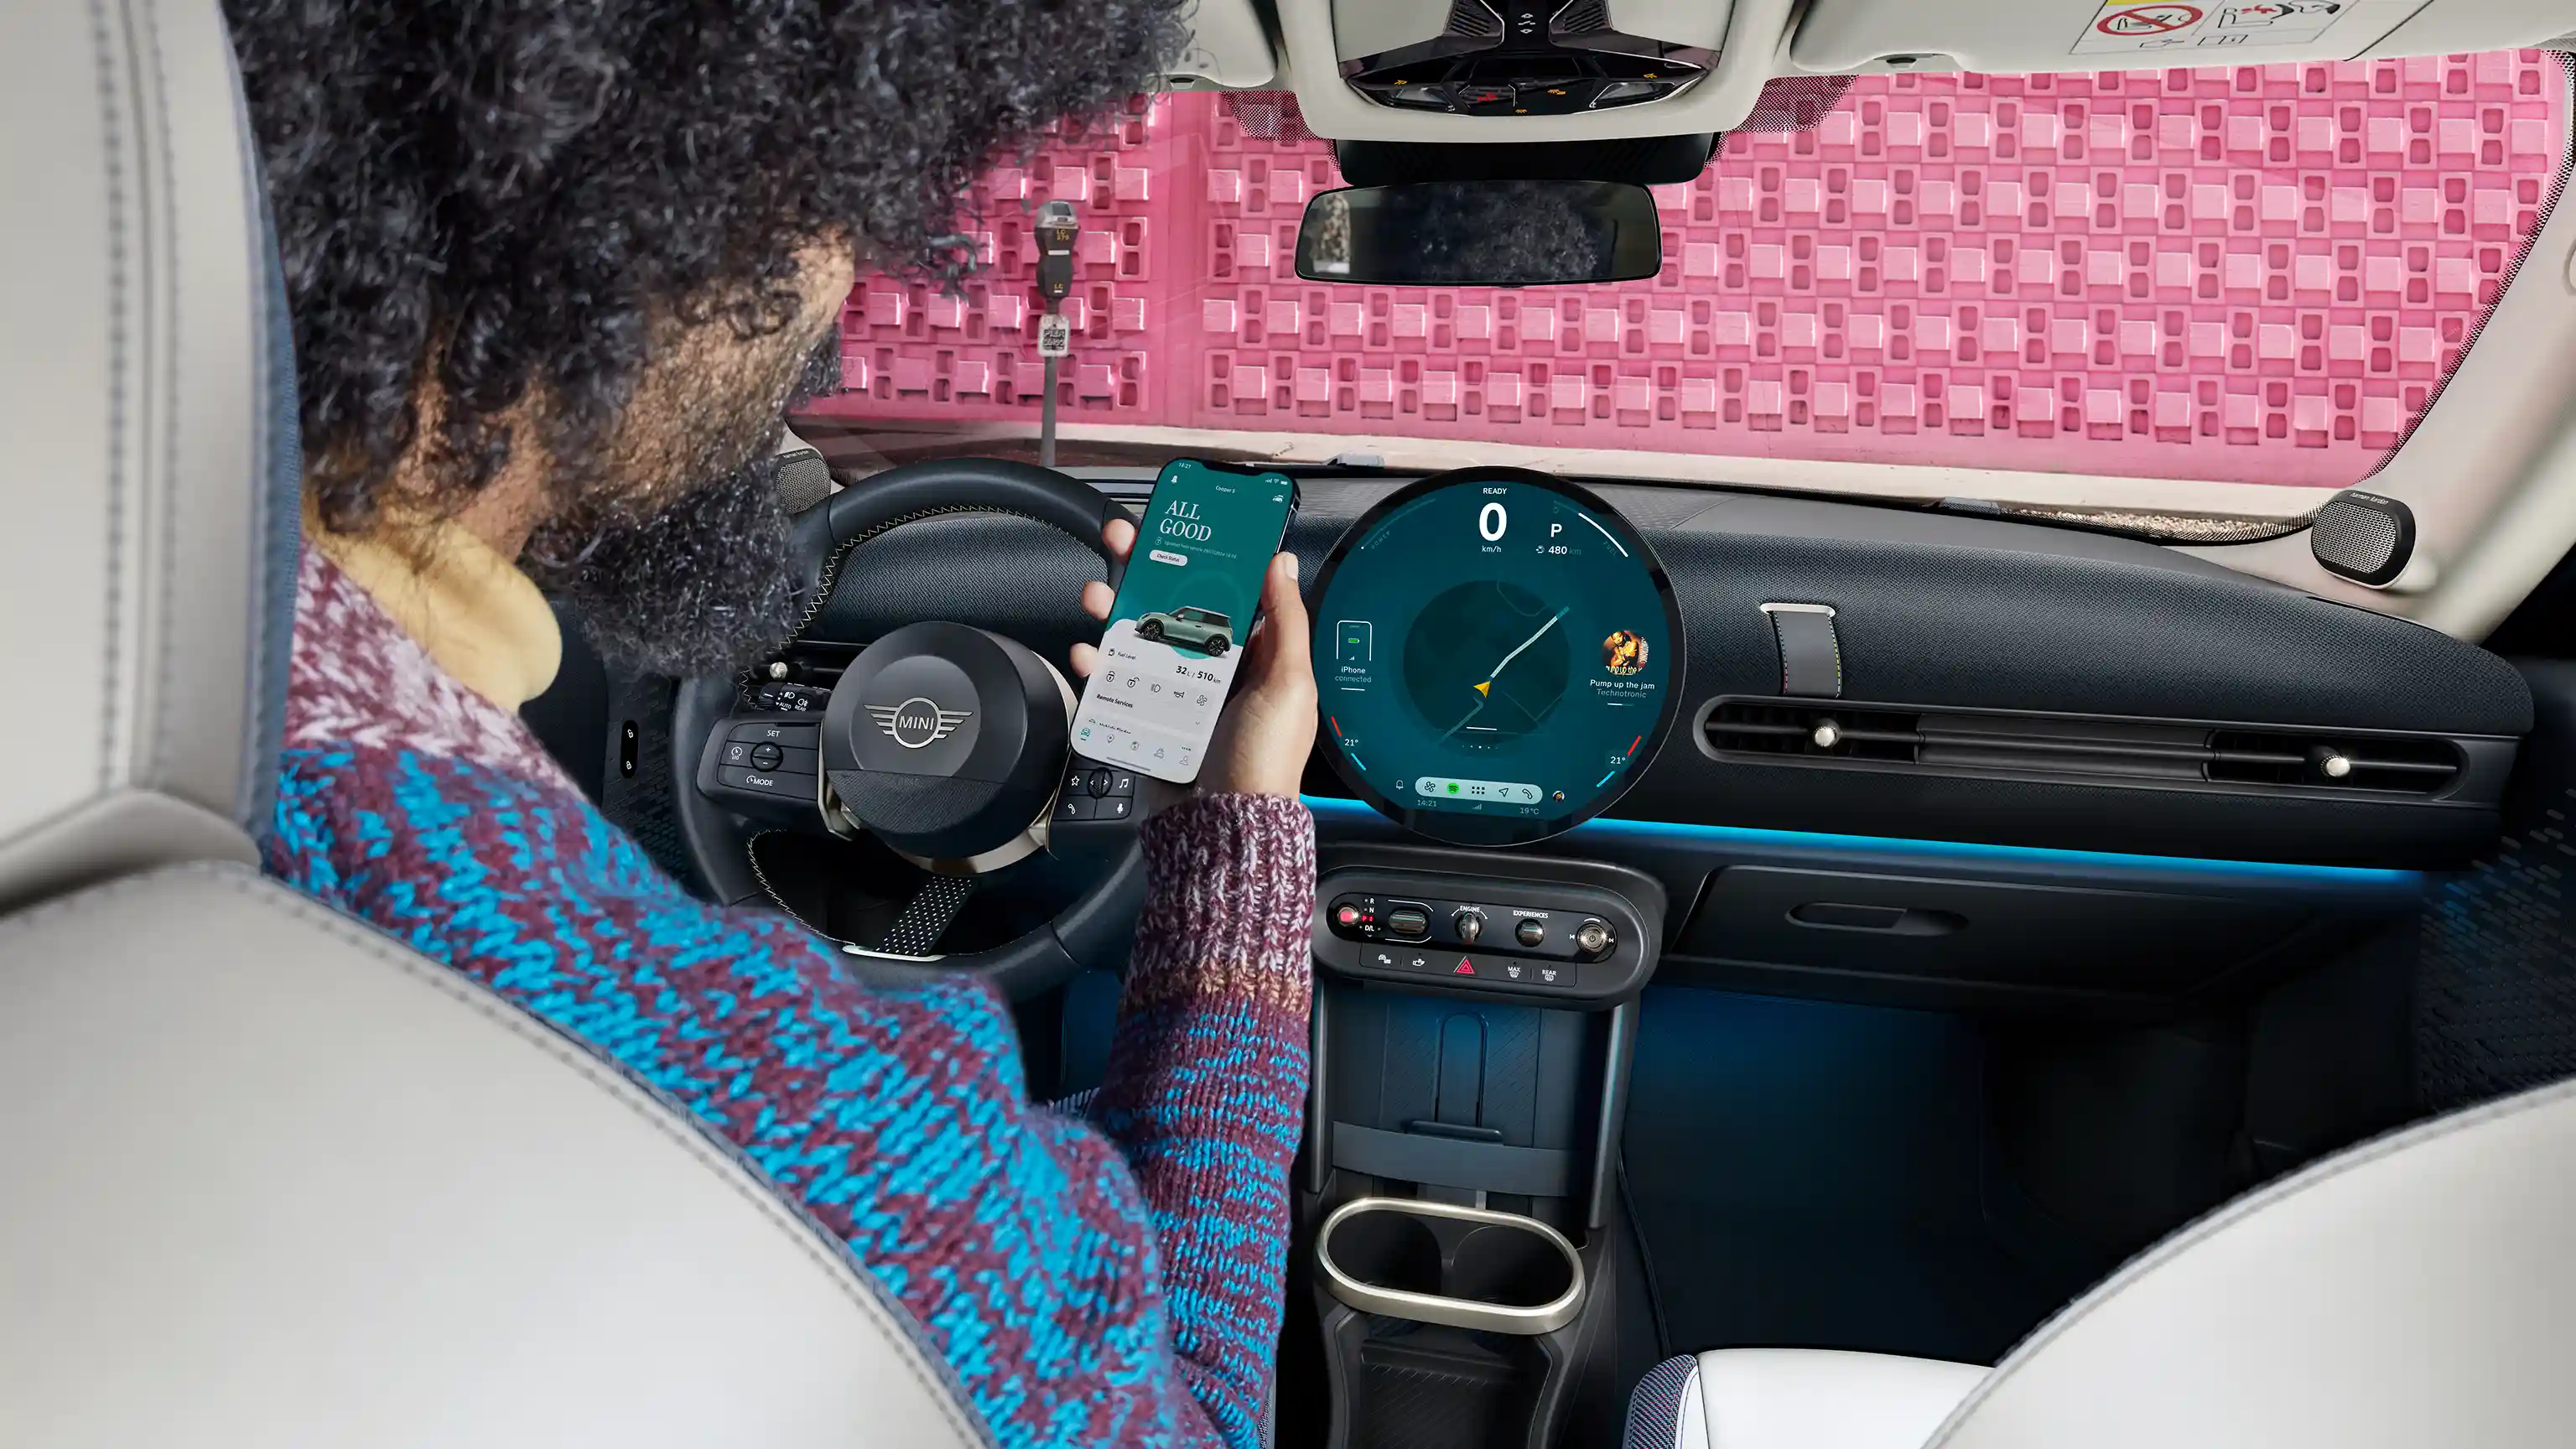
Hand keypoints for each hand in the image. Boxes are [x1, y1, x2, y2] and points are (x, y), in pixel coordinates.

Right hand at [1073, 516, 1317, 798]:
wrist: (1223, 825)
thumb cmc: (1264, 760)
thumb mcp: (1290, 683)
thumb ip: (1288, 622)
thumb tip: (1281, 563)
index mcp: (1254, 656)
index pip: (1224, 592)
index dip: (1201, 557)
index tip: (1178, 527)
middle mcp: (1213, 669)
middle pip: (1173, 605)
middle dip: (1144, 569)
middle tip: (1120, 539)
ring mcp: (1175, 693)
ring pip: (1137, 637)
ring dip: (1111, 609)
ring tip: (1095, 596)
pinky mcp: (1145, 717)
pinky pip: (1116, 683)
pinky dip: (1097, 666)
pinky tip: (1088, 654)